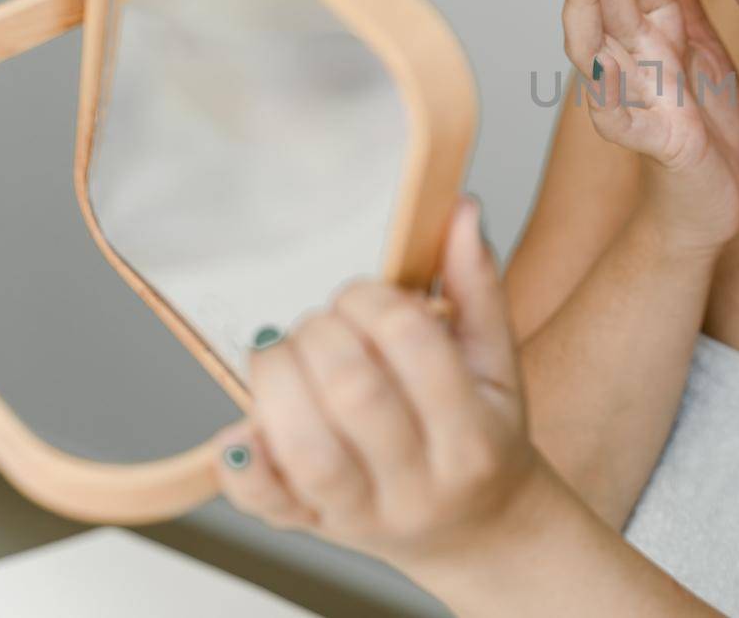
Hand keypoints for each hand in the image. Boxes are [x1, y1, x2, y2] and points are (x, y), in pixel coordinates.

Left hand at [210, 196, 542, 573]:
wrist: (475, 527)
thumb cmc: (484, 435)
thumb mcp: (496, 363)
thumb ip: (476, 286)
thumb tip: (461, 209)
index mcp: (473, 436)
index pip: (414, 345)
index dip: (374, 301)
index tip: (362, 295)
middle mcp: (420, 483)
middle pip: (354, 393)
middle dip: (324, 334)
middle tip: (323, 325)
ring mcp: (364, 514)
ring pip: (307, 449)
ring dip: (278, 382)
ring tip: (283, 356)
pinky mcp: (313, 528)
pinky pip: (266, 504)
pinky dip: (242, 462)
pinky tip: (242, 428)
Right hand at [566, 0, 738, 254]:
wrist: (709, 198)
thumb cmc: (703, 121)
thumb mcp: (698, 45)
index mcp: (651, 28)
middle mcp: (630, 55)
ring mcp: (632, 96)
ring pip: (595, 43)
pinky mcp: (648, 140)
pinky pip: (620, 114)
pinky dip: (607, 89)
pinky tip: (602, 61)